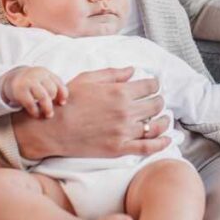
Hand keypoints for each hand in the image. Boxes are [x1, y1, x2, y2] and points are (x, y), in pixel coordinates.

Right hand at [0, 66, 67, 118]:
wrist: (11, 79)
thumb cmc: (32, 83)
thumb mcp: (42, 81)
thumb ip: (53, 87)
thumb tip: (63, 102)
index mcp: (46, 73)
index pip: (59, 83)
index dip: (63, 94)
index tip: (62, 103)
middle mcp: (38, 75)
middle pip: (52, 90)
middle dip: (53, 102)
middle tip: (52, 112)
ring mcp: (28, 82)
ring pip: (44, 96)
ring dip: (47, 108)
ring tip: (47, 115)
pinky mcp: (20, 90)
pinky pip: (31, 103)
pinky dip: (35, 111)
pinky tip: (36, 114)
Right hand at [12, 67, 171, 160]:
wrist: (52, 128)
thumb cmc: (68, 101)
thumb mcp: (88, 79)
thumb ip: (113, 74)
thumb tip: (133, 71)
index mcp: (120, 91)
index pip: (150, 85)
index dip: (154, 84)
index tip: (153, 85)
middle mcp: (126, 111)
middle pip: (156, 104)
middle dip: (158, 100)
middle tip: (156, 101)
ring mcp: (124, 131)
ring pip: (156, 125)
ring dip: (163, 120)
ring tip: (164, 119)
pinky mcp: (120, 148)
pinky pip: (148, 147)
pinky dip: (161, 143)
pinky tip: (167, 139)